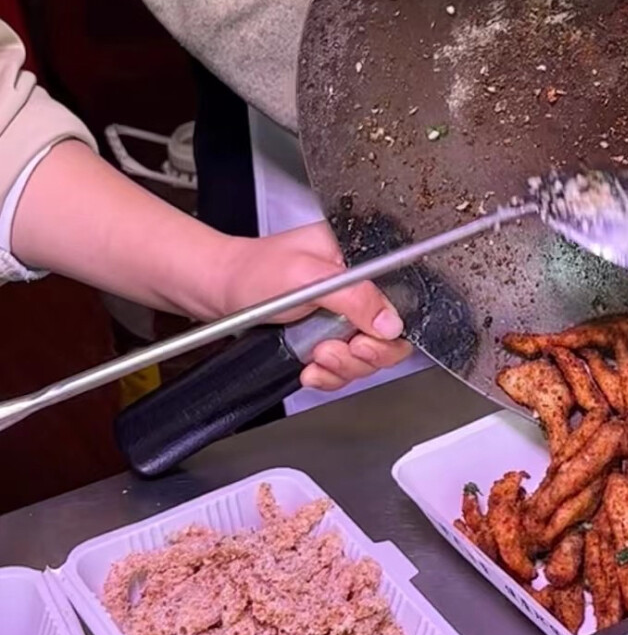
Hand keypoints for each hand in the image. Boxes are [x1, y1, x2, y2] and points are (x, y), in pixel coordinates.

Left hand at [217, 222, 411, 392]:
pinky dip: (328, 375)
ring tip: (314, 356)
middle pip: (390, 338)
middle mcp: (358, 288)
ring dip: (342, 367)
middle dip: (362, 355)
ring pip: (367, 359)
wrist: (217, 291)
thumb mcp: (307, 277)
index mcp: (361, 259)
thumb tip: (391, 323)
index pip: (401, 301)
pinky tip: (310, 368)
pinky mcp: (328, 338)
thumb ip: (355, 298)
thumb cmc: (252, 271)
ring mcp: (343, 317)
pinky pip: (345, 368)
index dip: (389, 331)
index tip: (362, 342)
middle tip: (331, 350)